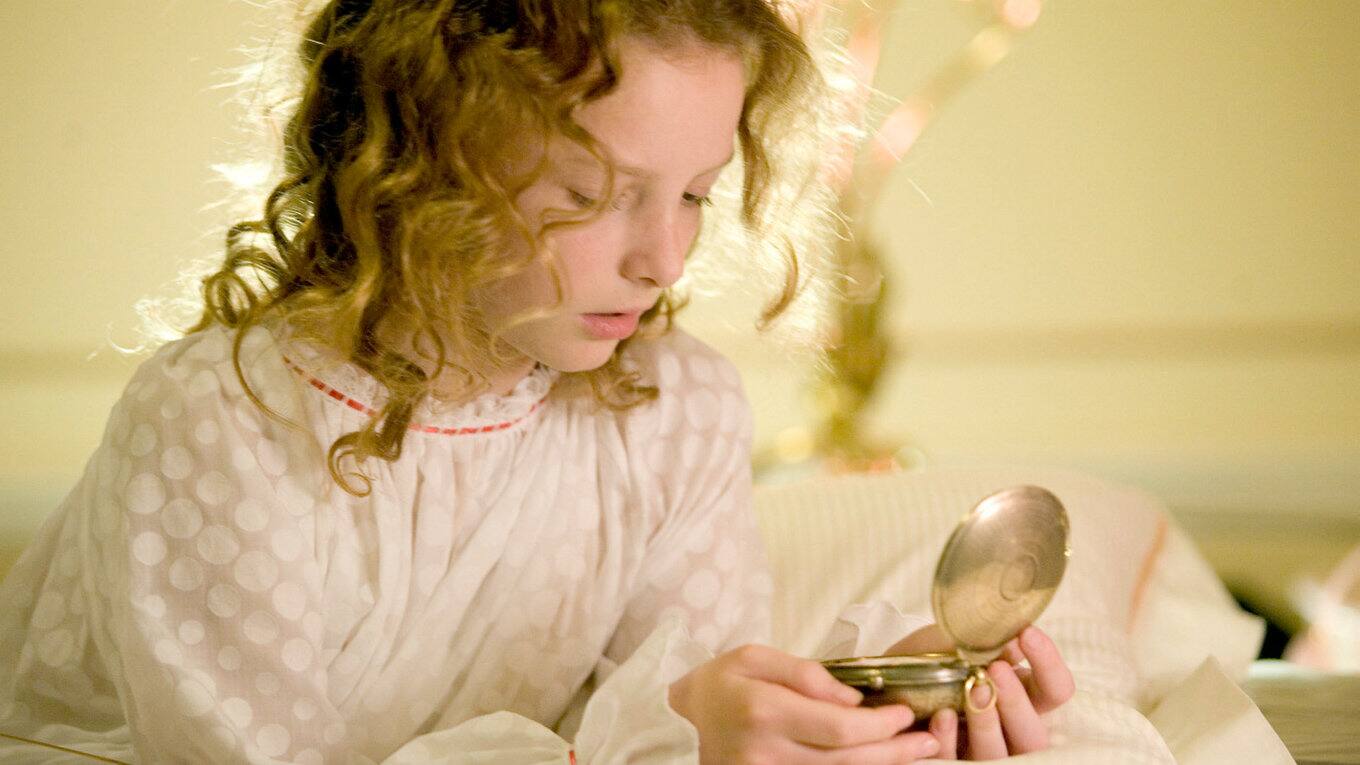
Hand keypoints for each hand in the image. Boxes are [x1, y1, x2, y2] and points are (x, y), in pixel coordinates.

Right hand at [668, 643, 941, 763]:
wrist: (686, 717)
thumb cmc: (726, 680)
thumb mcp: (758, 656)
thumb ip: (807, 674)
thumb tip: (854, 700)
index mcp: (762, 711)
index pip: (838, 728)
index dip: (879, 726)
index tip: (904, 712)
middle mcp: (763, 752)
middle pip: (846, 761)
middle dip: (894, 752)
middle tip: (929, 741)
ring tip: (919, 754)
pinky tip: (880, 763)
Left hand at [885, 625, 1074, 759]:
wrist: (883, 680)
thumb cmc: (926, 658)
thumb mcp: (951, 640)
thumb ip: (982, 642)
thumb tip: (1013, 642)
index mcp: (1021, 695)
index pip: (1057, 690)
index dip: (1049, 664)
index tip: (1027, 634)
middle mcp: (1009, 729)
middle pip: (1036, 735)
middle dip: (1018, 702)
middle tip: (996, 669)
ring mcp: (982, 751)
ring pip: (1003, 756)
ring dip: (989, 723)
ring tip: (971, 690)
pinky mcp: (953, 763)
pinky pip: (957, 764)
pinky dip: (950, 741)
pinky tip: (940, 717)